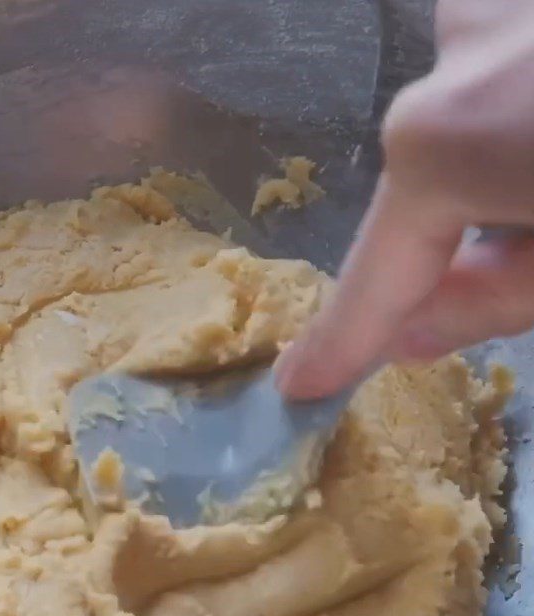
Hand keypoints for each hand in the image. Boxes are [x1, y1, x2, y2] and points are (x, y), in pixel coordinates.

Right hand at [275, 0, 533, 399]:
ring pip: (460, 119)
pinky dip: (513, 104)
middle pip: (422, 190)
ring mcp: (488, 8)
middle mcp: (449, 61)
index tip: (299, 383)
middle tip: (518, 254)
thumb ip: (494, 301)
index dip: (342, 341)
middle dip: (452, 242)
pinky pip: (490, 65)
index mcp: (450, 143)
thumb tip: (411, 335)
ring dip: (497, 163)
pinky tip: (533, 117)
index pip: (376, 273)